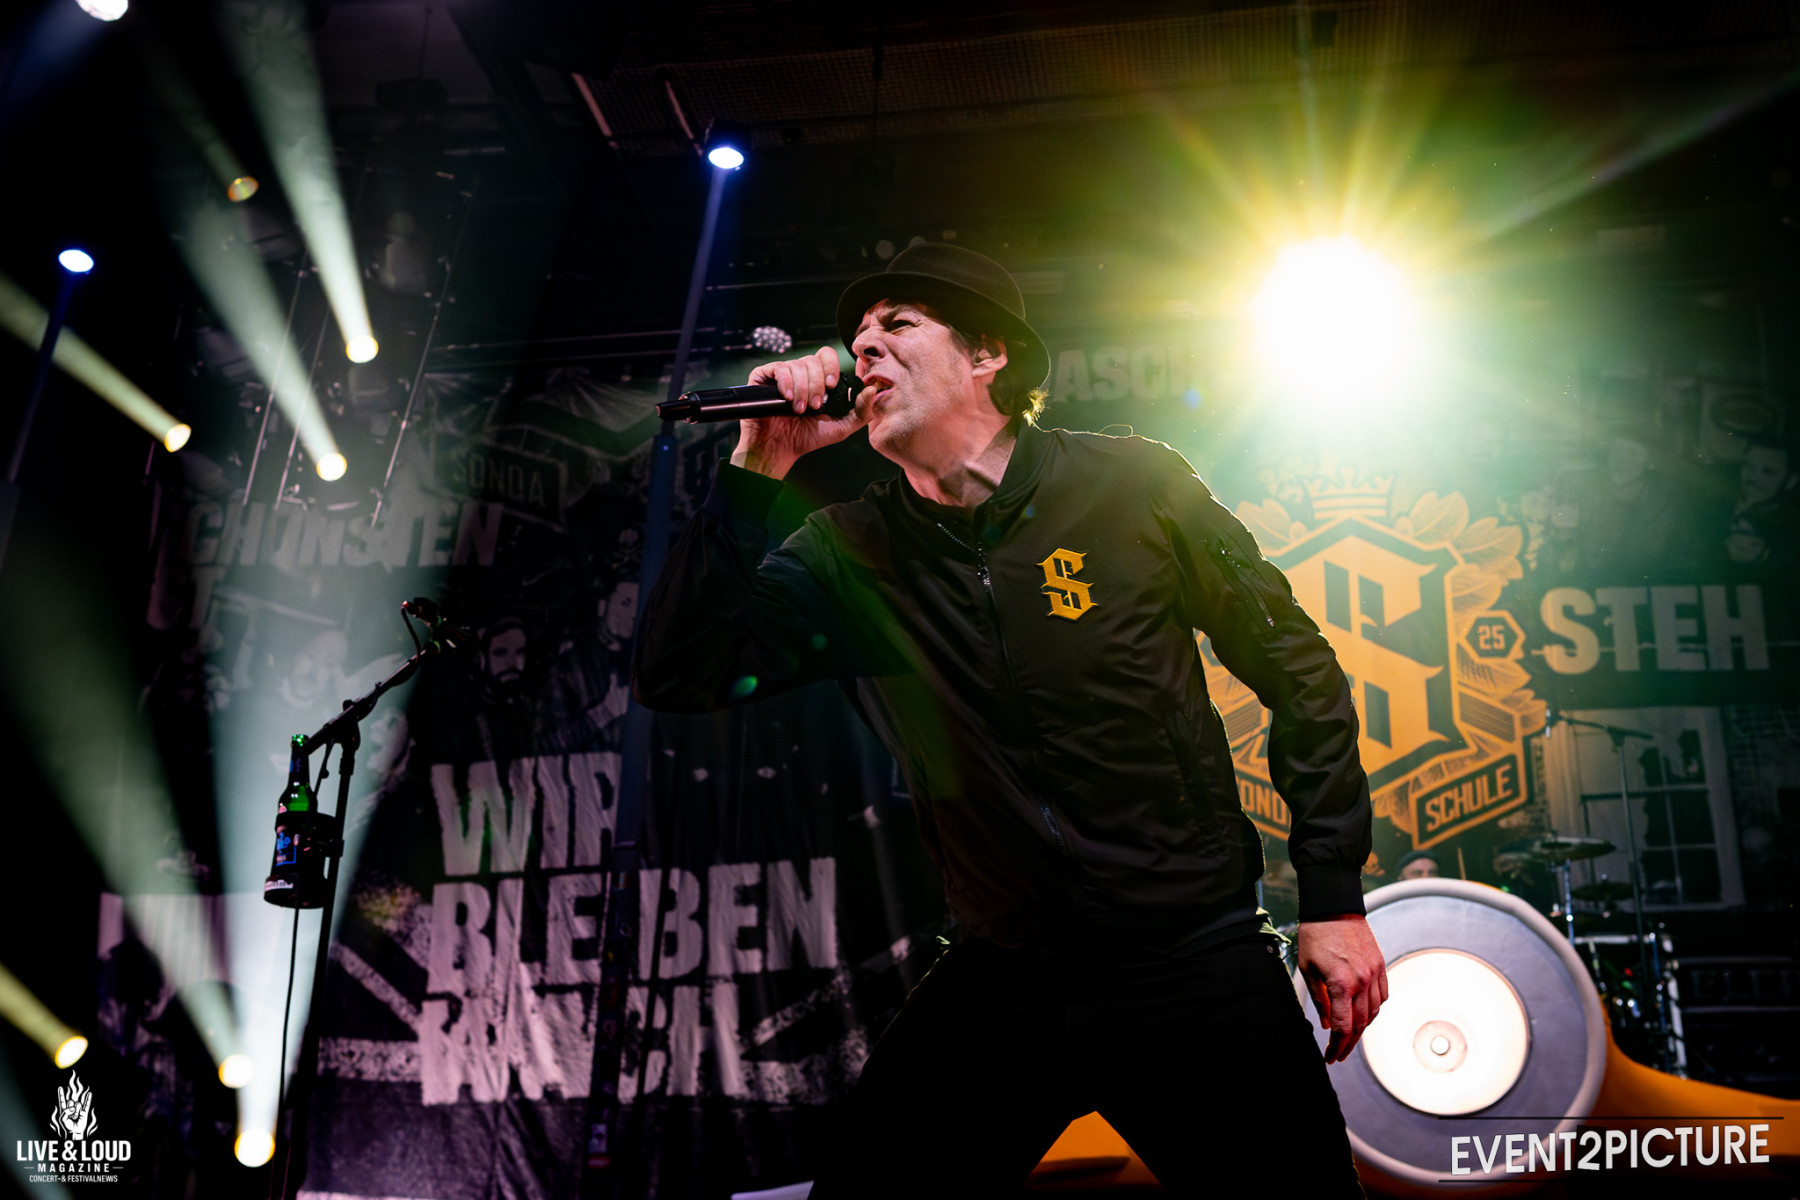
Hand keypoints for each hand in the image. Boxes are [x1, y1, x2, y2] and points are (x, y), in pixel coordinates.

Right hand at [731, 346, 866, 479]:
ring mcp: (782, 374)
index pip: (827, 356)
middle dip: (817, 384)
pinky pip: (777, 368)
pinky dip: (786, 382)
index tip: (833, 386)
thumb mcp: (842, 427)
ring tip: (800, 410)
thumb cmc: (809, 437)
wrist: (780, 449)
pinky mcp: (764, 377)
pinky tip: (787, 398)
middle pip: (813, 360)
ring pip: (797, 365)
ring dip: (802, 389)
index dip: (831, 366)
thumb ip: (862, 411)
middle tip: (815, 406)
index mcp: (819, 379)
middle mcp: (801, 373)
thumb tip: (873, 388)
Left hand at [1297, 914, 1387, 1063]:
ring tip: (1349, 1034)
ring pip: (1374, 1012)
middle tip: (1340, 1054)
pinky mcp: (1380, 965)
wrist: (1334, 907)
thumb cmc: (1315, 934)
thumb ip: (1319, 999)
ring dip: (1362, 1027)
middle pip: (1360, 1024)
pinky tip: (1363, 1012)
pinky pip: (1382, 996)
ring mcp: (1374, 973)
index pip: (1343, 1027)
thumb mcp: (1307, 969)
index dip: (1337, 1047)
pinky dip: (1374, 1008)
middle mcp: (1362, 982)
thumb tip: (1327, 1024)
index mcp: (1341, 984)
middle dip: (1349, 1043)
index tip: (1331, 1057)